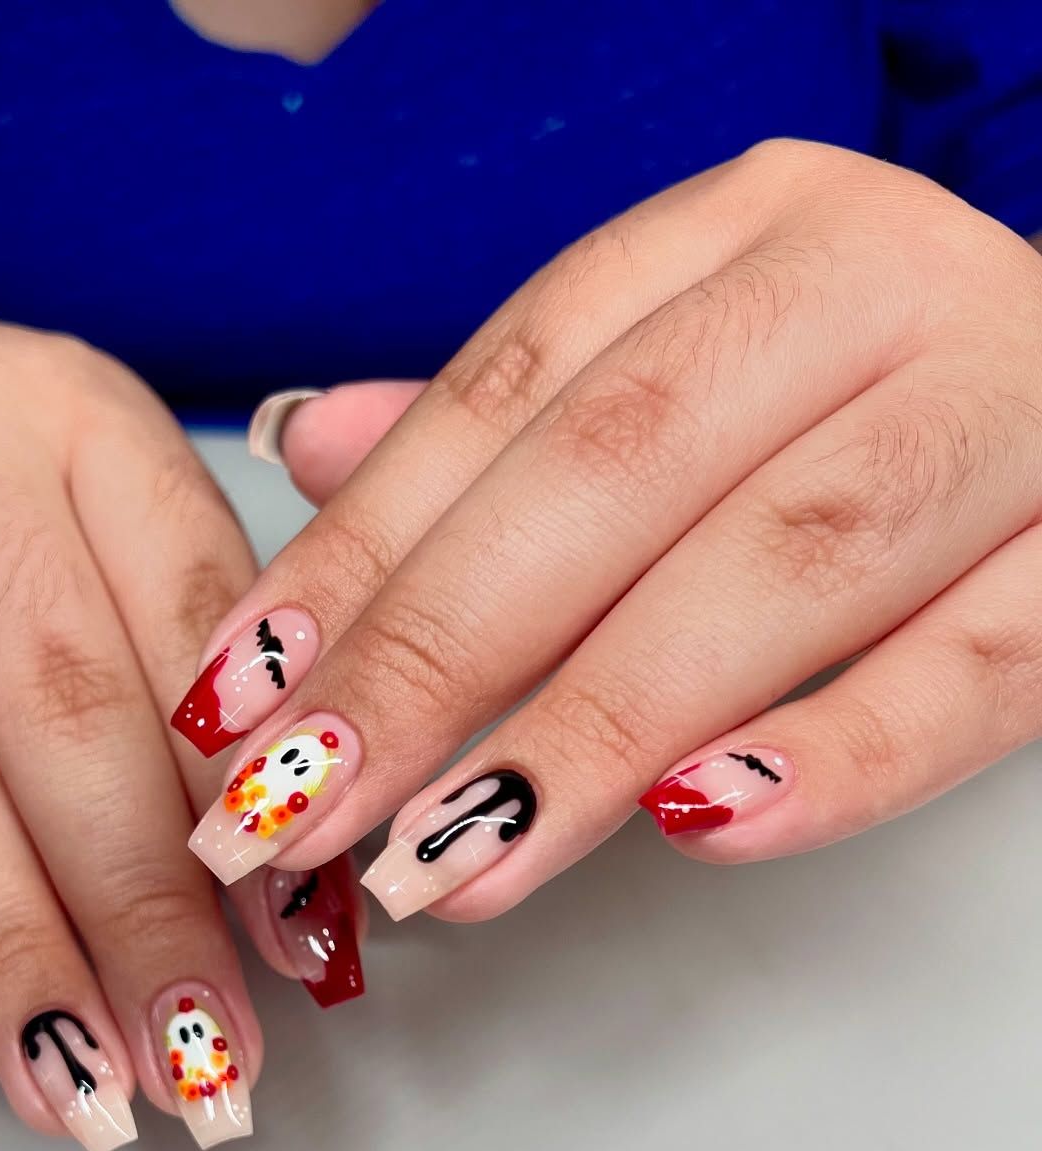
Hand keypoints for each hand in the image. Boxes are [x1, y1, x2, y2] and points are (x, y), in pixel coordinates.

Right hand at [0, 314, 371, 1150]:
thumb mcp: (94, 520)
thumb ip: (195, 672)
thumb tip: (285, 895)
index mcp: (79, 412)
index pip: (192, 618)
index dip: (248, 799)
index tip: (295, 949)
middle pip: (61, 711)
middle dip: (144, 914)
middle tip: (204, 1060)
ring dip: (14, 955)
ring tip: (89, 1087)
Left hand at [175, 140, 1041, 922]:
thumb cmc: (856, 387)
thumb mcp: (679, 360)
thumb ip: (501, 422)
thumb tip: (299, 446)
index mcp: (739, 233)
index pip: (504, 392)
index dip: (354, 550)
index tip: (238, 694)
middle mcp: (867, 287)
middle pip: (609, 477)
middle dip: (432, 658)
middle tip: (297, 806)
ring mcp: (1009, 406)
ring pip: (772, 569)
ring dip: (586, 732)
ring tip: (442, 865)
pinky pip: (976, 664)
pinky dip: (836, 752)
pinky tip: (693, 828)